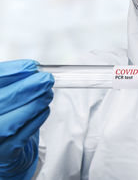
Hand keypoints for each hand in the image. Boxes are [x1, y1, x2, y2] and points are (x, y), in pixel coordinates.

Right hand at [0, 60, 53, 178]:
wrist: (4, 145)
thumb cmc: (4, 113)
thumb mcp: (6, 92)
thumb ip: (13, 79)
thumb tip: (30, 67)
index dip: (9, 73)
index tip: (31, 66)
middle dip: (25, 89)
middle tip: (45, 80)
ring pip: (7, 124)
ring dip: (32, 105)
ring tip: (48, 93)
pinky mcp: (3, 155)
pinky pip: (20, 138)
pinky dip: (35, 120)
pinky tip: (45, 109)